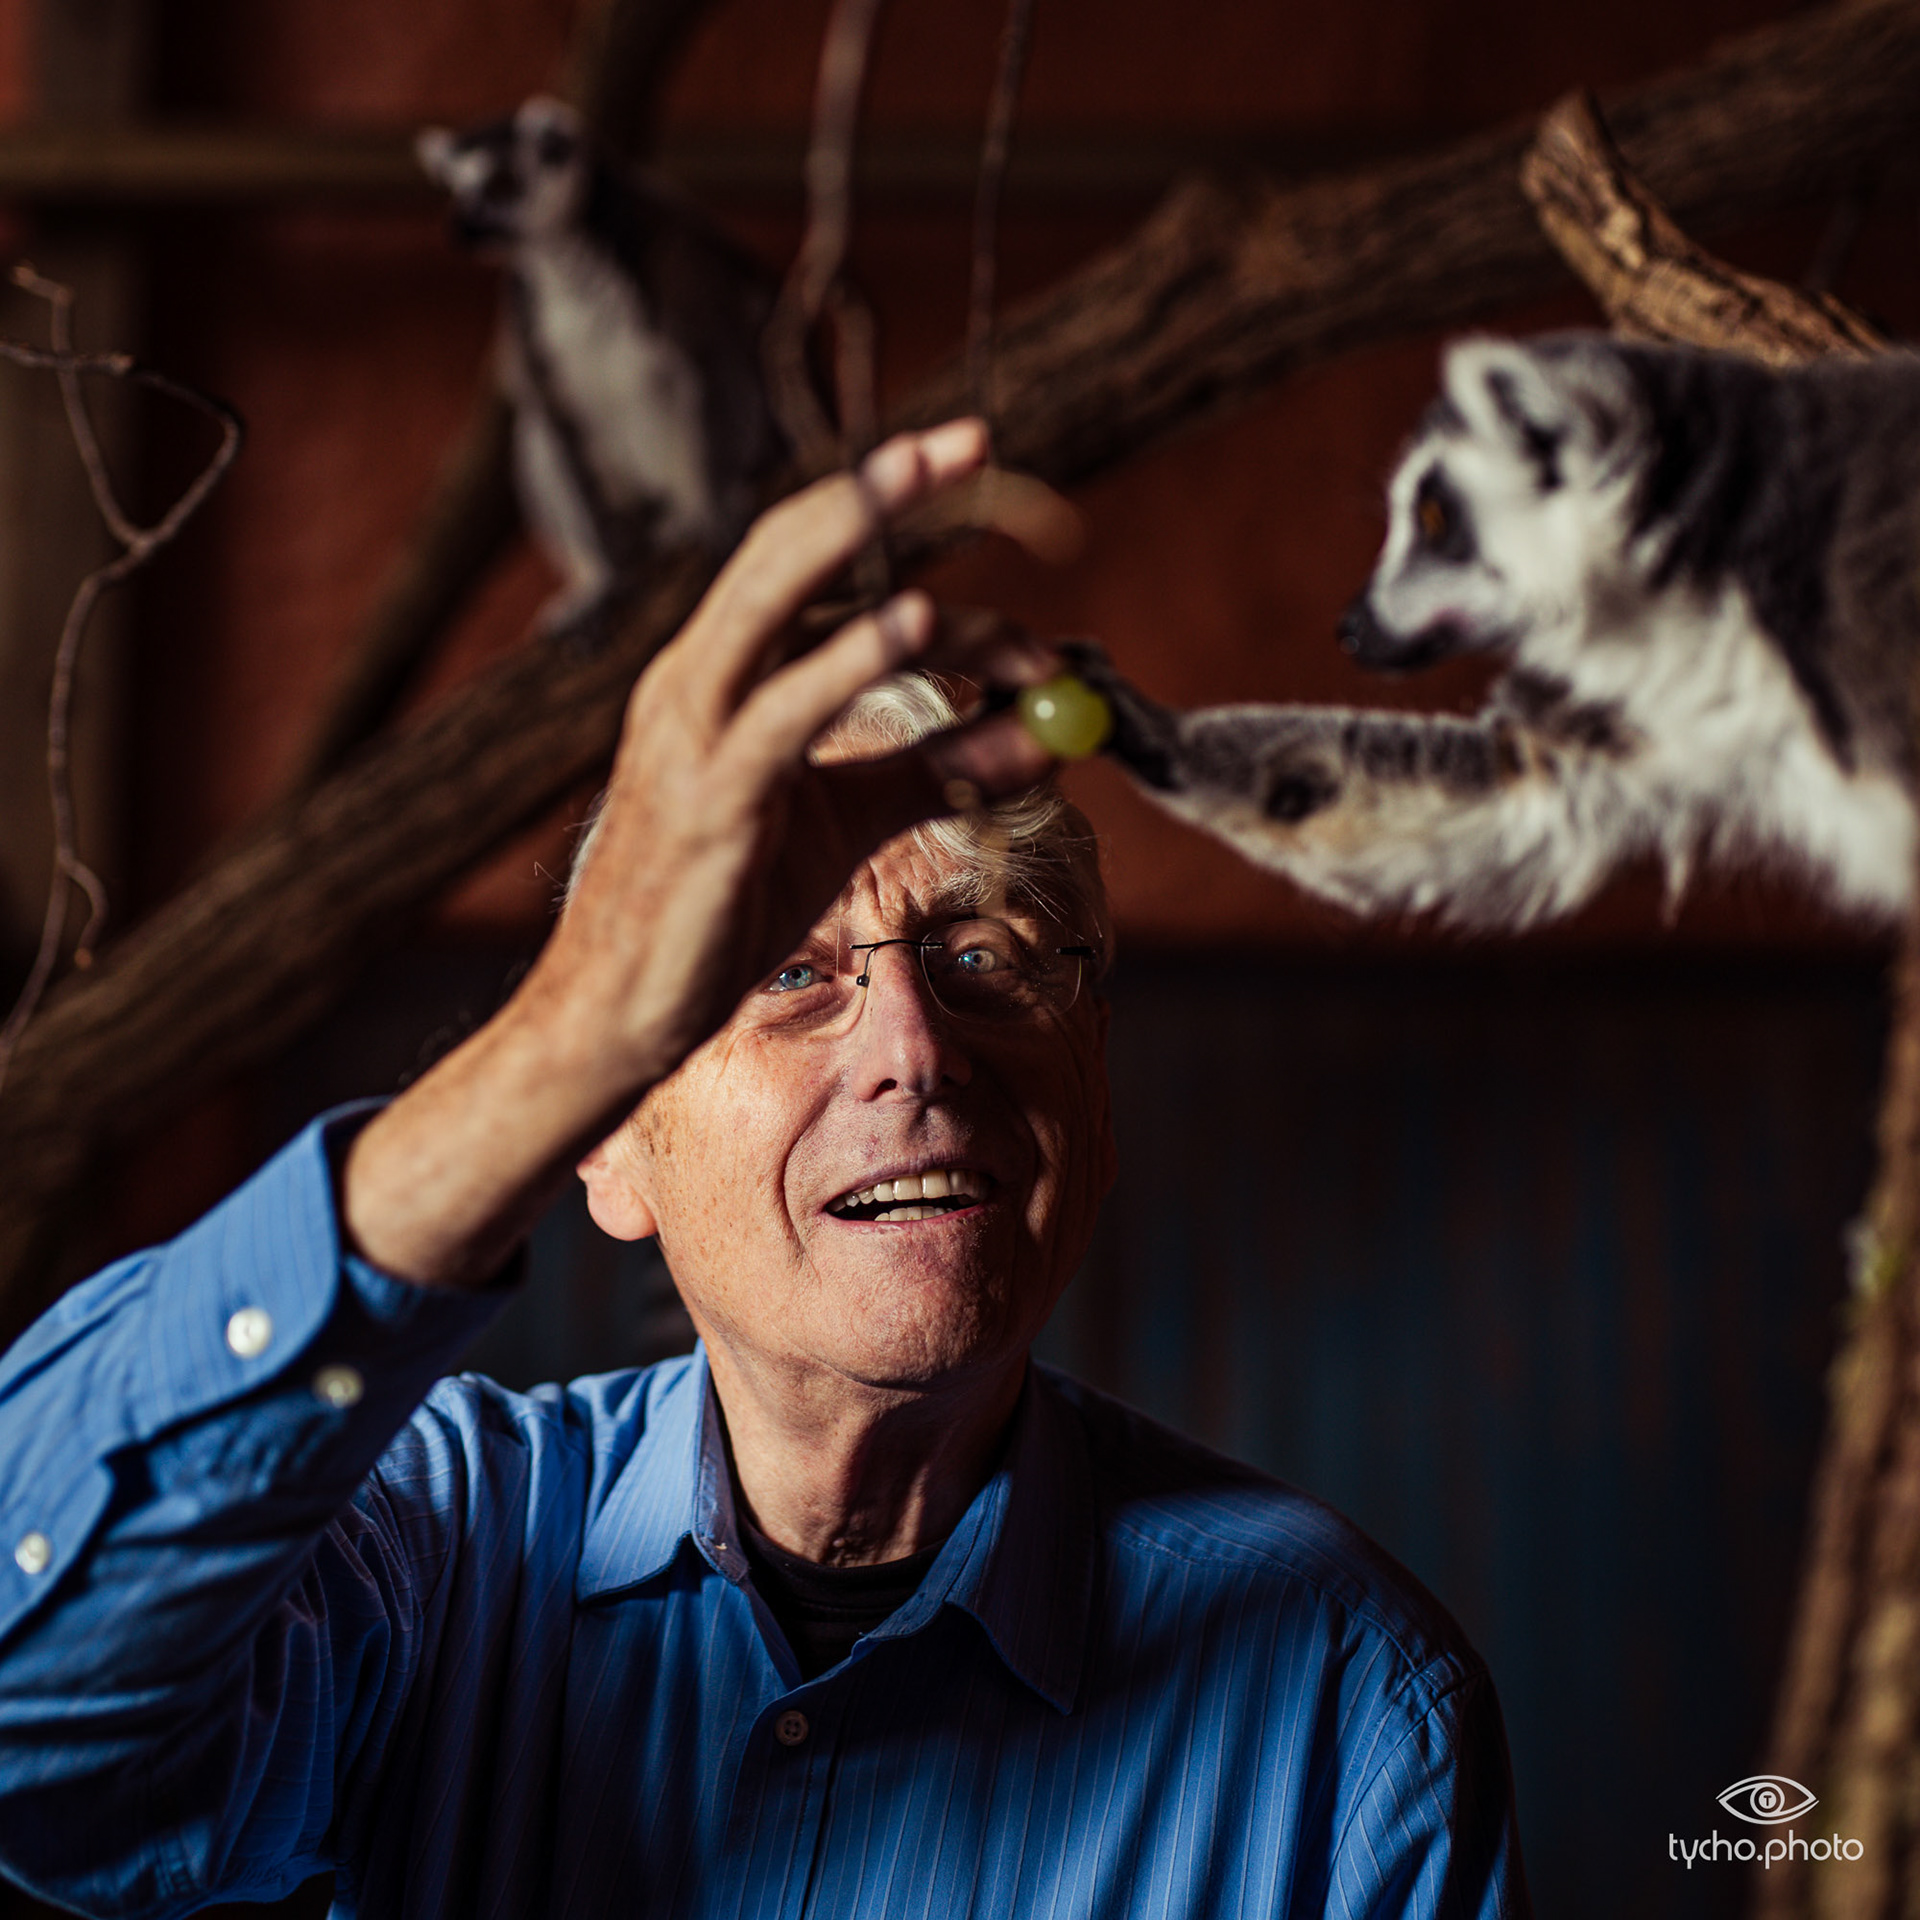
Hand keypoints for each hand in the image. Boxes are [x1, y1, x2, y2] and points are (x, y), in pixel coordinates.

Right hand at [343, 419, 1056, 1287]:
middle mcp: (695, 678)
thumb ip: (943, 772)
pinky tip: (920, 623)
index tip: (995, 515)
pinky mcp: (710, 795)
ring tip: (954, 484)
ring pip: (778, 599)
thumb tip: (1046, 740)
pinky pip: (786, 707)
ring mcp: (691, 730)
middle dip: (882, 484)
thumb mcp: (847, 824)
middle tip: (976, 439)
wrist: (619, 1013)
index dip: (903, 531)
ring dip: (871, 538)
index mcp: (718, 674)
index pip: (814, 570)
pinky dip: (852, 657)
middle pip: (791, 546)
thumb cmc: (723, 910)